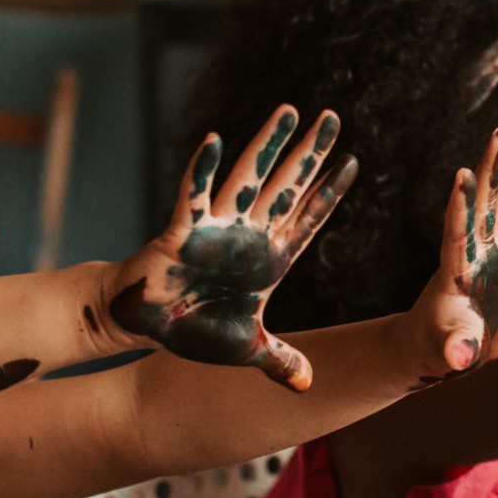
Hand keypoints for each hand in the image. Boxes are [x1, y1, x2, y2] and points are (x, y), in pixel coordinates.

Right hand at [109, 105, 356, 390]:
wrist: (145, 325)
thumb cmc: (193, 329)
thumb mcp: (248, 350)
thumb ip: (281, 361)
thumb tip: (308, 387)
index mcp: (270, 259)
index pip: (309, 219)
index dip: (330, 192)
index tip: (353, 162)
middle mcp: (249, 235)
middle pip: (287, 185)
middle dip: (310, 152)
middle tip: (334, 117)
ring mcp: (218, 228)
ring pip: (249, 177)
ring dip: (268, 145)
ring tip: (290, 110)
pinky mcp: (183, 230)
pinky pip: (194, 195)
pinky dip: (203, 170)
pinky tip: (216, 139)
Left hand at [411, 129, 497, 380]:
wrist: (438, 344)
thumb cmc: (438, 349)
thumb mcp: (448, 352)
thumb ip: (456, 350)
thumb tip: (460, 358)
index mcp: (454, 272)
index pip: (455, 234)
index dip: (459, 207)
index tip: (461, 176)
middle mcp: (470, 252)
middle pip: (479, 204)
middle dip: (487, 170)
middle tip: (496, 134)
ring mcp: (487, 251)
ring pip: (497, 203)